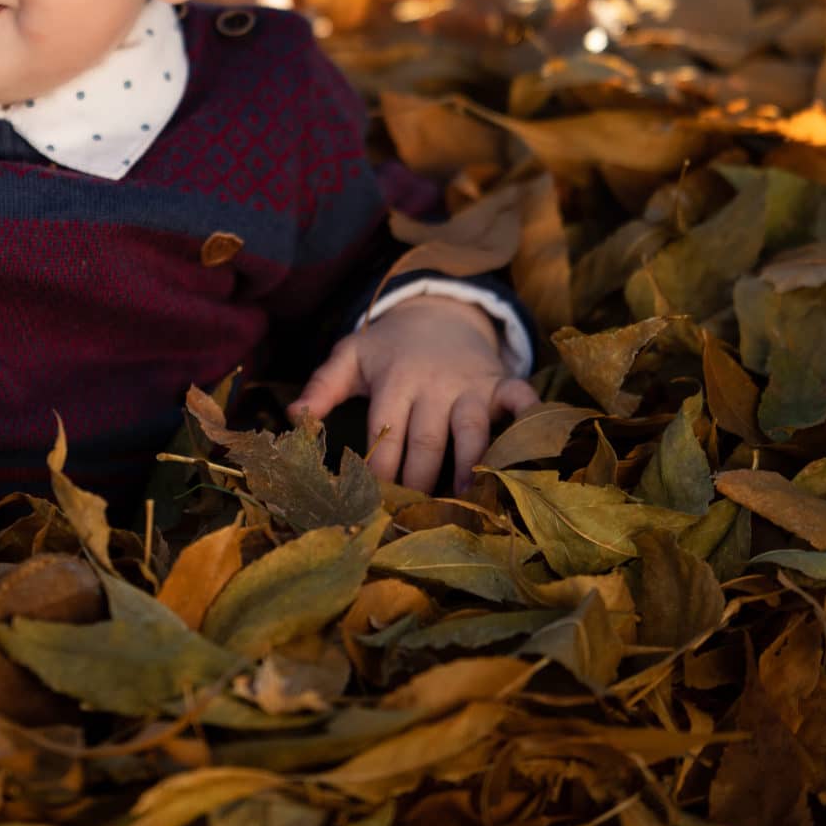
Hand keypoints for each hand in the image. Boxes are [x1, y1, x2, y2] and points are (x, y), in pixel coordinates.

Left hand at [287, 298, 538, 495]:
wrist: (437, 310)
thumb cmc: (389, 346)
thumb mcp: (350, 356)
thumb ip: (323, 386)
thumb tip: (294, 417)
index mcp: (395, 380)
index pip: (385, 430)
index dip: (379, 467)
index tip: (371, 501)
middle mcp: (434, 385)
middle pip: (428, 438)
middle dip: (421, 478)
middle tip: (417, 515)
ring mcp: (470, 384)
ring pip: (472, 428)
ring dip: (471, 462)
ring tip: (467, 496)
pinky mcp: (500, 383)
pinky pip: (519, 399)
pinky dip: (529, 419)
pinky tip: (532, 447)